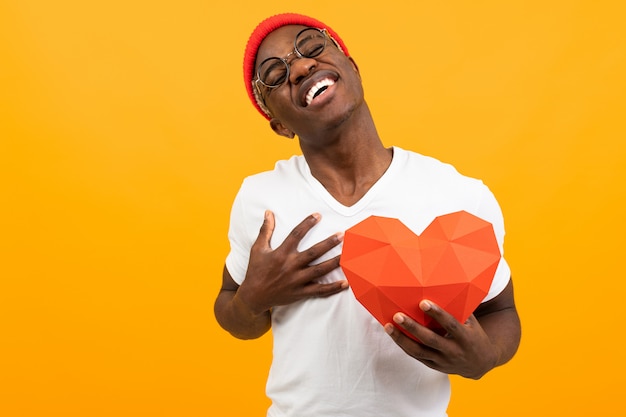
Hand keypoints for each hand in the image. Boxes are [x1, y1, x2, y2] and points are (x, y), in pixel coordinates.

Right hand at [237, 210, 347, 314]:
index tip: (318, 215)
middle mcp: (290, 266)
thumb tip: (268, 212)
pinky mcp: (300, 293)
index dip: (307, 224)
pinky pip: (319, 290)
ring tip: (348, 255)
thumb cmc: (256, 270)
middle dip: (328, 243)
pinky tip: (346, 283)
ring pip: (320, 271)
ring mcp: (297, 281)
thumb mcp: (258, 248)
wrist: (253, 297)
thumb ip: (266, 230)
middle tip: (342, 235)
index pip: (296, 235)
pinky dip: (333, 288)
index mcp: (281, 254)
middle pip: (313, 253)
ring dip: (335, 262)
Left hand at [384, 300, 500, 378]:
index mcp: (466, 337)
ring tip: (388, 326)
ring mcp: (443, 361)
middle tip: (397, 315)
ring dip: (401, 339)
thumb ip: (458, 309)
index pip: (450, 324)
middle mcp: (454, 351)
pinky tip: (394, 335)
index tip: (423, 302)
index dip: (438, 314)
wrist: (480, 363)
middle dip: (413, 327)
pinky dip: (404, 345)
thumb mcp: (471, 322)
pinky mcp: (434, 366)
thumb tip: (442, 286)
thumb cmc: (473, 334)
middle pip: (430, 339)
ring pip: (419, 351)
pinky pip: (416, 356)